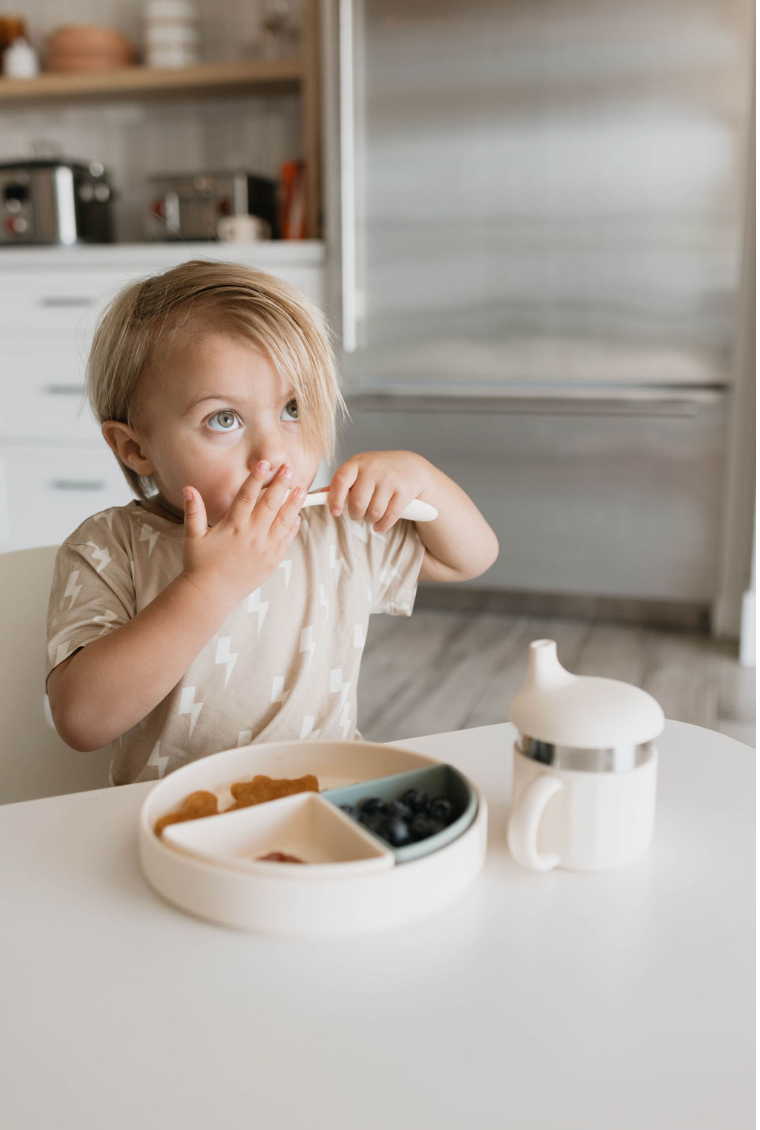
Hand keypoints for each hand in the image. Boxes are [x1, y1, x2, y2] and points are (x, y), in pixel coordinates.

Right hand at [181, 461, 304, 608]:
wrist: (211, 594)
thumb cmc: (199, 565)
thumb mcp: (193, 536)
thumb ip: (194, 511)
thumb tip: (188, 488)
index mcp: (233, 526)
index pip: (247, 496)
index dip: (257, 478)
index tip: (265, 463)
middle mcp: (251, 536)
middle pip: (270, 504)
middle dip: (281, 485)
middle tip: (289, 469)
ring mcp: (264, 549)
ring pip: (283, 521)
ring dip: (293, 504)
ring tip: (301, 489)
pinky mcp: (272, 561)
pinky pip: (286, 541)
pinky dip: (293, 527)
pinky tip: (297, 516)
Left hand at [327, 450, 432, 532]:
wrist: (411, 466)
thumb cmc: (379, 471)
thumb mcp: (359, 470)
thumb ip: (342, 483)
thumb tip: (322, 494)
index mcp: (357, 463)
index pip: (340, 480)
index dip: (335, 499)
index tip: (335, 512)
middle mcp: (373, 468)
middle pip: (357, 503)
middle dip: (356, 514)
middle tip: (359, 513)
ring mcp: (390, 479)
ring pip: (373, 512)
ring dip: (370, 519)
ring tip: (372, 514)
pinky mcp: (405, 491)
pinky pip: (389, 517)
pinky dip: (383, 525)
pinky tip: (380, 524)